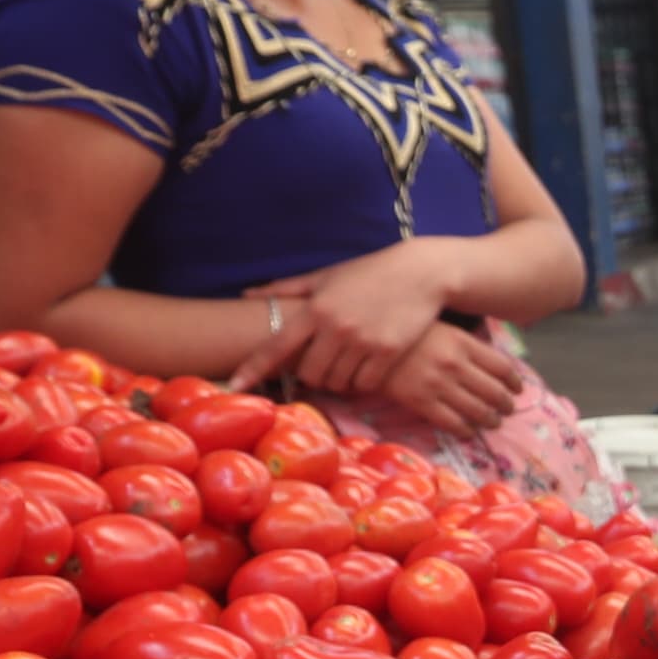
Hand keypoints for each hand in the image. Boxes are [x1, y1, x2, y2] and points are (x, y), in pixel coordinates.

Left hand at [252, 241, 453, 372]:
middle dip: (312, 376)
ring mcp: (363, 341)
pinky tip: (367, 367)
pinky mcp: (388, 352)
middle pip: (309, 374)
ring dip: (338, 380)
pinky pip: (365, 383)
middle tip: (322, 366)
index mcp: (316, 308)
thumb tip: (247, 294)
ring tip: (347, 364)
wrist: (421, 273)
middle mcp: (336, 327)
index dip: (253, 368)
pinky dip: (362, 381)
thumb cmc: (370, 273)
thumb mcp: (326, 276)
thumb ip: (287, 288)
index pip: (276, 345)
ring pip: (337, 382)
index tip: (236, 385)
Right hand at [378, 320, 529, 437]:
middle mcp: (455, 365)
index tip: (517, 389)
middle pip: (494, 392)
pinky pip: (453, 424)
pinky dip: (466, 431)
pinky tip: (469, 431)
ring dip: (490, 421)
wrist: (368, 343)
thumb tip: (493, 366)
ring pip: (478, 411)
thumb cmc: (409, 334)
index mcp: (464, 343)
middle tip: (507, 410)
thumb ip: (467, 346)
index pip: (502, 367)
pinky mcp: (421, 402)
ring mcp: (439, 385)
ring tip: (492, 423)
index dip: (514, 382)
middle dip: (505, 405)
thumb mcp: (443, 329)